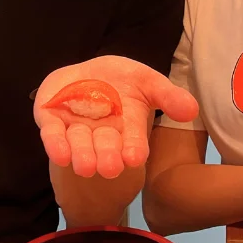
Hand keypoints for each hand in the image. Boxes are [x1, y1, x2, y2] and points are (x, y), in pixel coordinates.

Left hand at [35, 56, 198, 178]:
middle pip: (104, 145)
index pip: (133, 139)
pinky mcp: (50, 120)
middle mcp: (101, 131)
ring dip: (82, 154)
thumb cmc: (121, 80)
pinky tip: (59, 154)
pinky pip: (51, 133)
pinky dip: (55, 143)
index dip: (133, 147)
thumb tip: (192, 110)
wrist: (86, 74)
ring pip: (78, 143)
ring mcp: (74, 127)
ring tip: (86, 167)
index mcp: (127, 124)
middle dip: (106, 155)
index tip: (135, 159)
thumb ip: (168, 96)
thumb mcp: (148, 81)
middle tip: (109, 168)